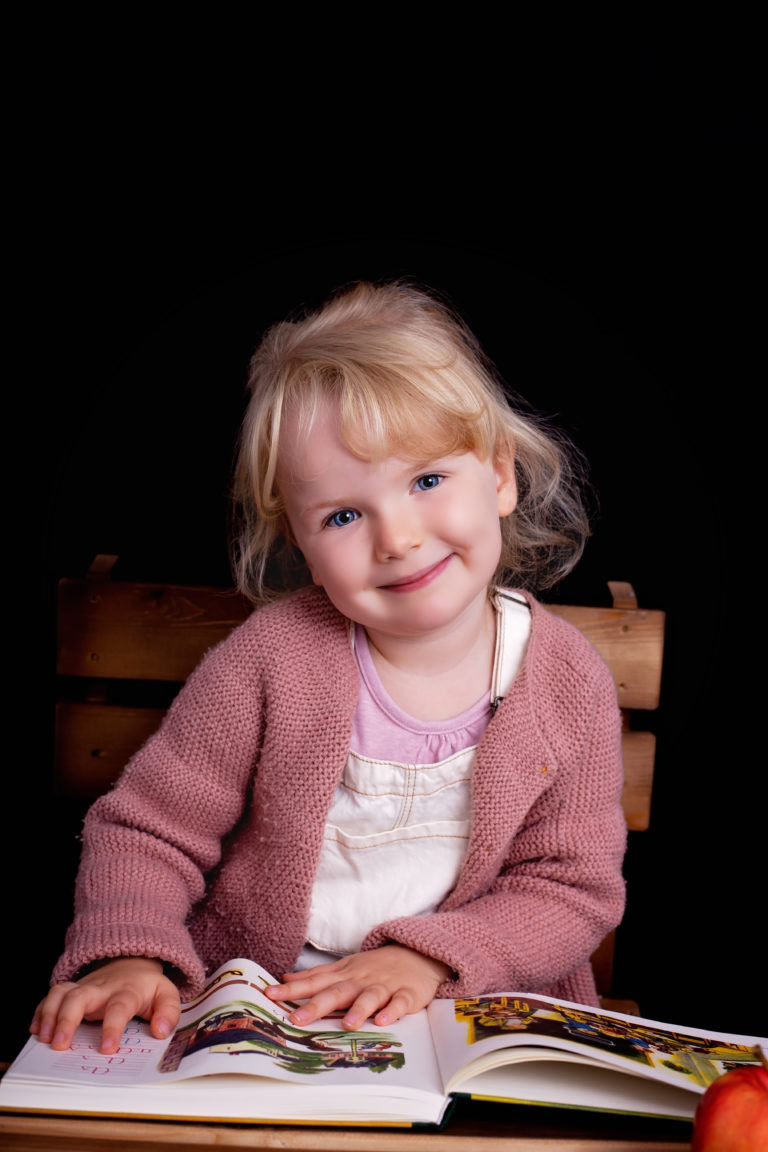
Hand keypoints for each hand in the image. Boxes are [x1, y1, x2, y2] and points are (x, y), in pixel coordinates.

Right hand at [29, 957, 180, 1054]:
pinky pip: (51, 995)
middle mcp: (102, 988)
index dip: (113, 1027)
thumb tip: (160, 1031)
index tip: (107, 1049)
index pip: (120, 1006)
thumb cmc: (146, 986)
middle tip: (60, 1045)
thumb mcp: (166, 994)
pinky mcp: (72, 990)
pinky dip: (40, 1011)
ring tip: (44, 1039)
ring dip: (49, 1014)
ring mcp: (84, 987)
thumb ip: (169, 1012)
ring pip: (61, 992)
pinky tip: (36, 1030)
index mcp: (128, 991)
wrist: (131, 962)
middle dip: (67, 1019)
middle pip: (80, 996)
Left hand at [265, 945, 450, 1030]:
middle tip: (296, 1018)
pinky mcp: (407, 994)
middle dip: (317, 1005)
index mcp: (345, 975)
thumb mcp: (344, 966)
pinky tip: (384, 1021)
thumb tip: (285, 978)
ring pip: (370, 997)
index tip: (269, 996)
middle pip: (337, 992)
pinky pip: (400, 1003)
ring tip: (347, 1024)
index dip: (293, 990)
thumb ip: (316, 975)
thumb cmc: (375, 965)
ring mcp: (384, 986)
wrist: (416, 954)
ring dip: (359, 1009)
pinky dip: (393, 1011)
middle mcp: (361, 980)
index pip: (315, 982)